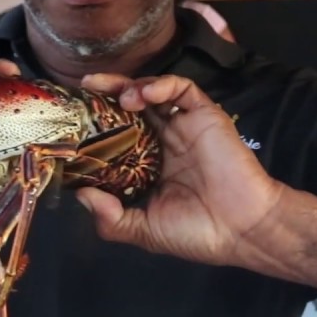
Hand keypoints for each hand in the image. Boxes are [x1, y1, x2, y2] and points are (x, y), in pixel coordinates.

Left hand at [75, 73, 285, 265]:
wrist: (243, 230)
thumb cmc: (197, 233)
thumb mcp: (143, 230)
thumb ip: (110, 218)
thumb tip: (80, 195)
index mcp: (149, 165)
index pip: (116, 134)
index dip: (96, 125)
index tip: (73, 121)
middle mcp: (164, 141)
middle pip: (129, 107)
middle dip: (105, 93)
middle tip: (84, 87)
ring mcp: (184, 126)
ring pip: (152, 92)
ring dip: (130, 87)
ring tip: (119, 98)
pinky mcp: (205, 115)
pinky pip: (183, 89)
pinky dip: (162, 84)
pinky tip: (145, 94)